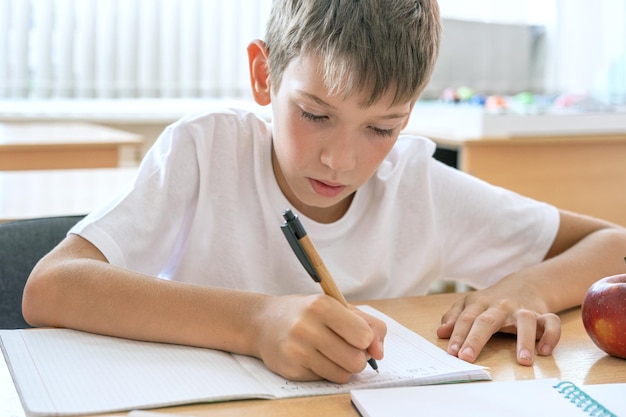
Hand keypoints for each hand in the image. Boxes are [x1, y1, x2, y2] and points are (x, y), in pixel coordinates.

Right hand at [253, 294, 385, 382]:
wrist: (263, 322)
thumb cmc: (306, 313)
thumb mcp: (335, 306)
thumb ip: (367, 324)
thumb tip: (379, 352)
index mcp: (322, 306)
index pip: (363, 335)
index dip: (366, 340)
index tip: (357, 336)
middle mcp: (307, 327)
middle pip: (356, 359)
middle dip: (357, 357)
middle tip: (346, 347)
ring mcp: (297, 350)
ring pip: (343, 374)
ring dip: (343, 367)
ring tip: (330, 352)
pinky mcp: (291, 369)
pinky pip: (327, 380)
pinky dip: (327, 371)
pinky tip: (314, 358)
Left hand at [436, 281, 560, 365]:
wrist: (524, 285)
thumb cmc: (491, 301)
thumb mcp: (470, 304)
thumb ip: (454, 317)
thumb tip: (441, 333)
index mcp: (480, 303)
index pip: (466, 319)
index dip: (458, 335)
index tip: (452, 353)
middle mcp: (500, 306)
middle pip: (487, 321)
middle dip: (475, 339)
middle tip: (466, 358)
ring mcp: (523, 309)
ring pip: (525, 321)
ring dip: (525, 340)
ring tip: (522, 360)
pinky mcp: (543, 314)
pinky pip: (551, 323)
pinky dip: (551, 336)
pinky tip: (544, 351)